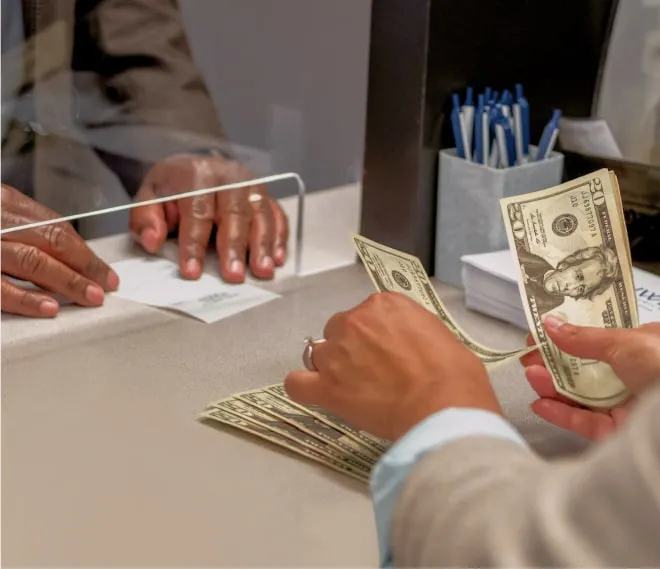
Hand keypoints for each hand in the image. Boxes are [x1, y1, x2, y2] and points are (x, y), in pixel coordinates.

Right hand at [1, 184, 118, 316]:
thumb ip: (25, 232)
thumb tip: (65, 262)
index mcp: (5, 203)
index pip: (56, 228)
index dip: (85, 253)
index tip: (106, 273)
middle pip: (51, 241)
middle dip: (85, 266)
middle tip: (106, 286)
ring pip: (32, 261)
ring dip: (67, 281)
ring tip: (91, 297)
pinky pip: (0, 288)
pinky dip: (26, 298)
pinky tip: (49, 307)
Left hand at [128, 154, 288, 282]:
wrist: (197, 166)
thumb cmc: (174, 188)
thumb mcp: (150, 197)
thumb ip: (145, 219)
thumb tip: (152, 241)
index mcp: (196, 174)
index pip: (196, 212)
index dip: (194, 244)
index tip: (192, 271)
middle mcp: (228, 175)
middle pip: (234, 212)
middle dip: (234, 246)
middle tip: (233, 275)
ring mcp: (251, 184)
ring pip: (261, 214)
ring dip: (263, 245)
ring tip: (262, 270)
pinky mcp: (266, 195)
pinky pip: (277, 215)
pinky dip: (279, 237)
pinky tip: (277, 258)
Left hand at [285, 293, 500, 440]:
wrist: (443, 406)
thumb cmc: (453, 374)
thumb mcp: (439, 335)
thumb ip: (411, 331)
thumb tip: (406, 345)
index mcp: (384, 304)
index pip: (367, 314)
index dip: (375, 336)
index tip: (386, 353)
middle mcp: (355, 321)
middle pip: (339, 329)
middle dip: (351, 348)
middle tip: (372, 372)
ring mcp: (336, 353)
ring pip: (319, 354)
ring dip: (332, 368)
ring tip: (353, 389)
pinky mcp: (327, 386)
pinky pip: (297, 383)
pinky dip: (303, 387)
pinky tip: (317, 393)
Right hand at [520, 317, 659, 440]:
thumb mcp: (625, 343)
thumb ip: (584, 337)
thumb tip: (549, 324)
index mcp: (644, 348)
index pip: (600, 340)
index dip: (569, 336)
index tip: (541, 333)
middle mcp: (636, 376)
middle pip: (586, 369)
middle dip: (554, 362)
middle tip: (528, 356)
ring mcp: (627, 406)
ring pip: (582, 396)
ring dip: (553, 386)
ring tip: (530, 375)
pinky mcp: (619, 434)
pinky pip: (585, 423)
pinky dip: (561, 414)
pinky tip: (539, 404)